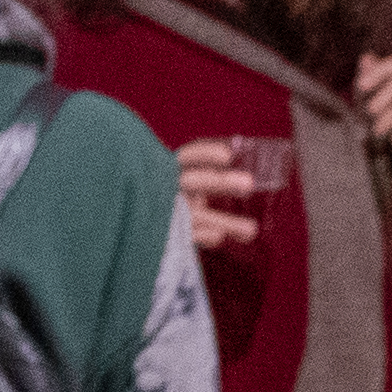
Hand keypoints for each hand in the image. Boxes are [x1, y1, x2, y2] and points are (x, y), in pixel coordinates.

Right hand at [172, 135, 276, 256]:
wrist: (139, 233)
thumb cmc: (177, 202)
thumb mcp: (190, 186)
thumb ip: (209, 180)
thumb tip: (247, 173)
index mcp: (171, 171)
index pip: (188, 157)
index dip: (206, 154)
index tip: (228, 156)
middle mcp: (167, 189)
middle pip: (192, 181)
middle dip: (220, 182)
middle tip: (249, 184)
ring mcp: (165, 214)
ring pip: (195, 214)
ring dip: (225, 220)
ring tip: (252, 230)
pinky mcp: (167, 237)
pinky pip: (188, 235)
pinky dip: (203, 235)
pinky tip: (220, 237)